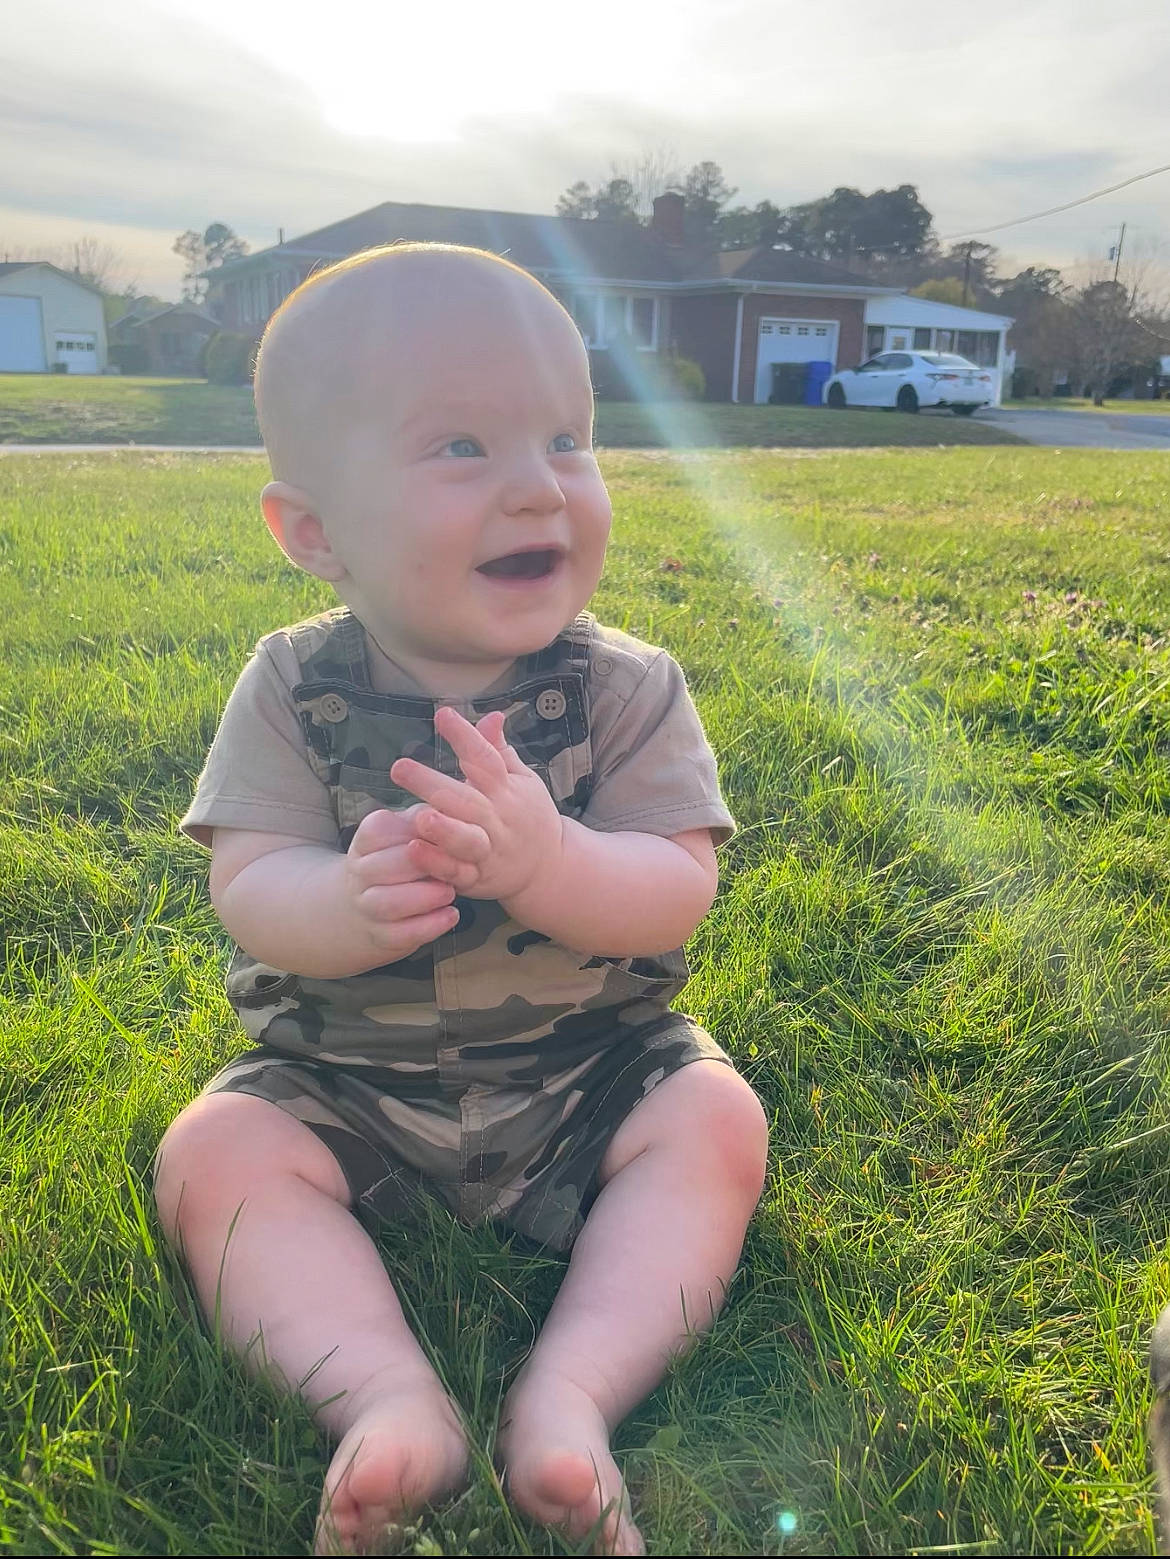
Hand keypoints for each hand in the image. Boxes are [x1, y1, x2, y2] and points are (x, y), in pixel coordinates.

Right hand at [343, 805, 460, 960]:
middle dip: (423, 865)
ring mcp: (367, 905)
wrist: (367, 904)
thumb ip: (428, 817)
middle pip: (385, 866)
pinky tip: (451, 914)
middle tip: (457, 864)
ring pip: (389, 903)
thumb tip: (452, 804)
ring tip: (450, 891)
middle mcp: (361, 872)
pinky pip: (402, 934)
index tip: (446, 831)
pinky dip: (429, 925)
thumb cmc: (400, 857)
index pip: (381, 830)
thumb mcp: (408, 830)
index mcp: (366, 839)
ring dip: (425, 897)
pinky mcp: (381, 936)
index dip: (417, 832)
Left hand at [389, 706, 563, 902]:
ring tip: (420, 816)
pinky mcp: (477, 877)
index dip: (464, 736)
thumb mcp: (523, 780)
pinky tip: (415, 851)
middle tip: (400, 767)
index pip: (484, 757)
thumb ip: (499, 750)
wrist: (550, 868)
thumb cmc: (530, 817)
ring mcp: (488, 849)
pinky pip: (457, 872)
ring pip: (465, 839)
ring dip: (443, 829)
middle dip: (431, 783)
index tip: (443, 715)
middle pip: (464, 798)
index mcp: (505, 789)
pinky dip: (437, 863)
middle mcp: (496, 818)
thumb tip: (491, 716)